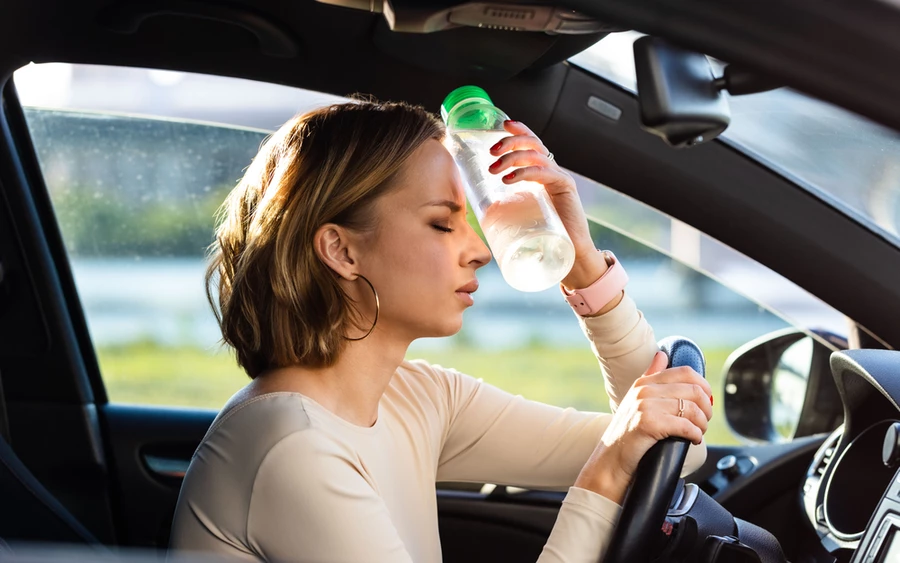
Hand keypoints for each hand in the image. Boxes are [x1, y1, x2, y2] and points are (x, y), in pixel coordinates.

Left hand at [487, 120, 594, 256]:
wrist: (570, 254)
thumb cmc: (543, 237)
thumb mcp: (521, 214)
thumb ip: (507, 206)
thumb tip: (479, 209)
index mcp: (543, 173)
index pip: (532, 143)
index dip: (519, 130)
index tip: (502, 125)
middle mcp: (552, 171)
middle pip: (532, 143)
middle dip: (510, 142)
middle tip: (491, 152)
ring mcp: (560, 178)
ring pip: (535, 155)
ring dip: (512, 158)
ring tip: (494, 169)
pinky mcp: (565, 188)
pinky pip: (544, 172)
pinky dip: (524, 172)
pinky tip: (508, 178)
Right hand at [574, 351, 713, 503]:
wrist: (610, 458)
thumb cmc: (627, 433)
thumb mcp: (636, 399)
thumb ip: (650, 376)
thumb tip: (662, 355)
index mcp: (645, 382)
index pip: (686, 373)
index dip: (704, 387)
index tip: (706, 402)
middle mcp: (645, 390)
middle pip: (694, 390)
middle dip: (706, 408)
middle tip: (704, 421)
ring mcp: (645, 405)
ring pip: (692, 409)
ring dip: (702, 424)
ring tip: (698, 432)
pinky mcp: (649, 423)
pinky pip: (685, 425)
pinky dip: (696, 434)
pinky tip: (693, 440)